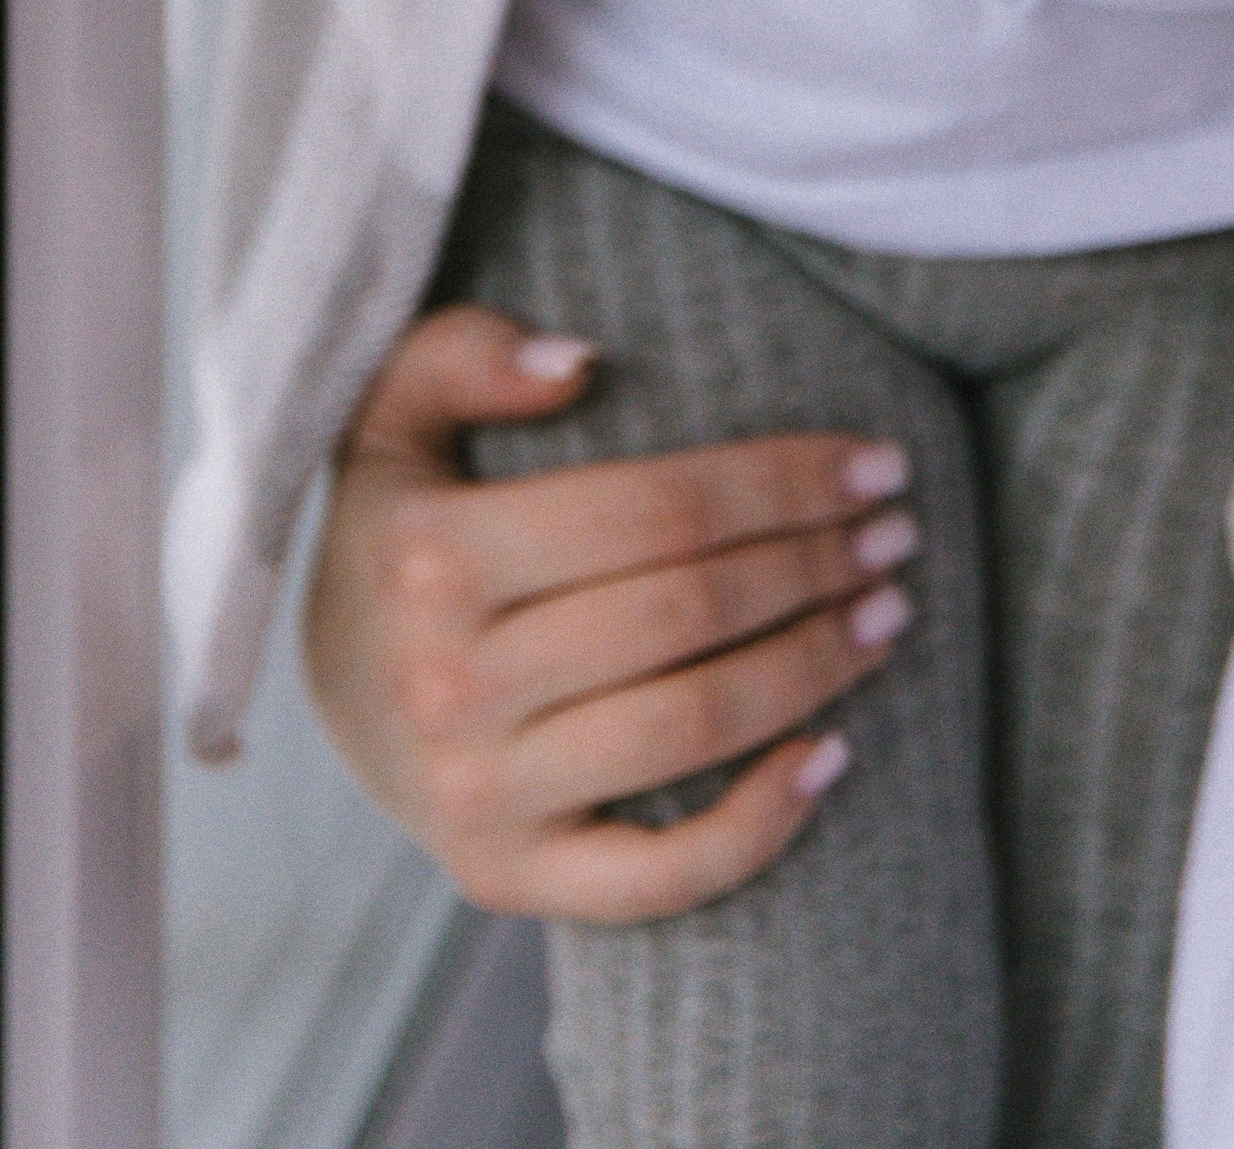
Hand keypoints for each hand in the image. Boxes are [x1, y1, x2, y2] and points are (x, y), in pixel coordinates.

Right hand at [302, 308, 919, 922]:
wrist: (336, 691)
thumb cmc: (397, 528)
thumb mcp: (394, 412)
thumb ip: (465, 354)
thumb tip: (581, 360)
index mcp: (434, 555)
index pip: (656, 508)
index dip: (780, 481)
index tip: (873, 462)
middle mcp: (450, 682)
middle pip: (688, 611)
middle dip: (815, 562)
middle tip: (897, 532)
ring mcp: (479, 794)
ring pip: (691, 727)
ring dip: (813, 667)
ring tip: (886, 615)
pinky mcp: (506, 878)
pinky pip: (658, 876)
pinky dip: (759, 827)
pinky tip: (832, 757)